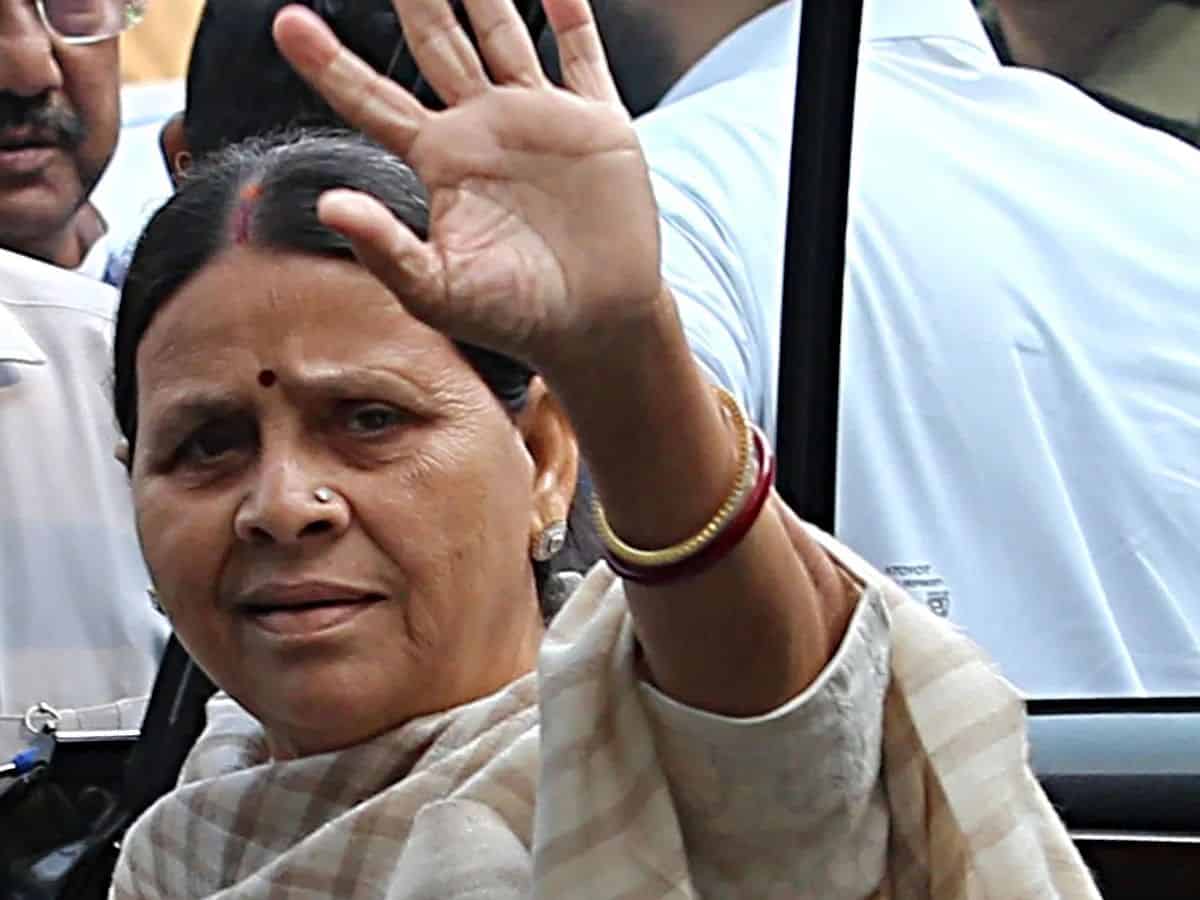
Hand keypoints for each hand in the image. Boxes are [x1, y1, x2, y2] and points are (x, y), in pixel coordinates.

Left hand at [273, 0, 665, 378]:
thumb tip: (329, 205)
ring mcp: (538, 120)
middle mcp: (482, 129)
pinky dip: (570, 17)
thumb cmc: (514, 315)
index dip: (329, 62)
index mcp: (439, 161)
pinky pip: (581, 56)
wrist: (594, 324)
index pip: (372, 99)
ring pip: (503, 35)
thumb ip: (385, 249)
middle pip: (436, 42)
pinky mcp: (597, 125)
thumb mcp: (439, 291)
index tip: (287, 20)